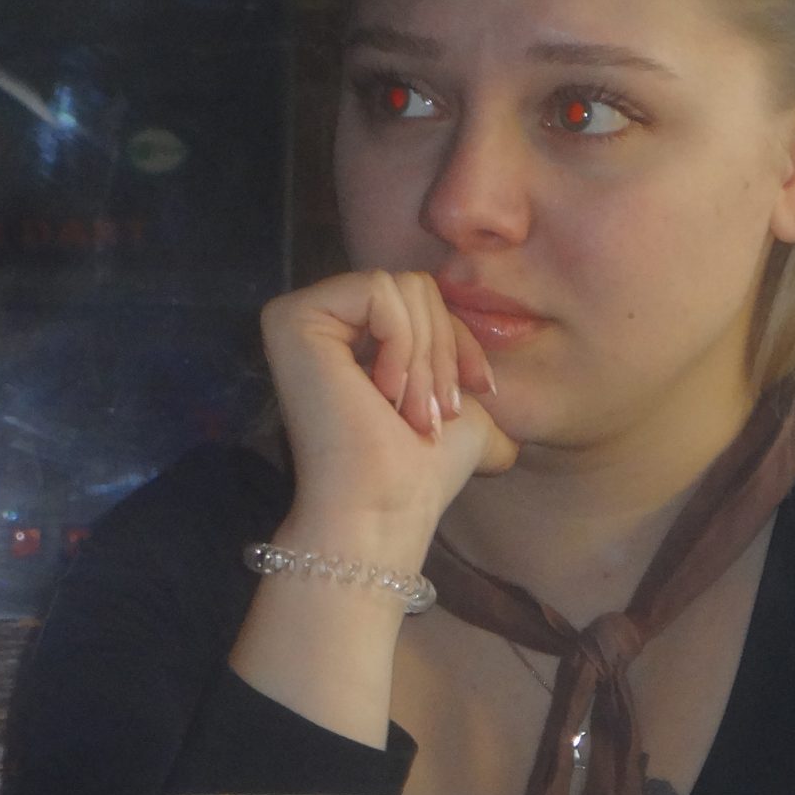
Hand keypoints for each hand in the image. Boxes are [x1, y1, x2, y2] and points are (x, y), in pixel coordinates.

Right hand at [259, 269, 516, 566]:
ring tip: (409, 412)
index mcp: (348, 334)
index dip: (460, 341)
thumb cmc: (420, 469)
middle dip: (442, 352)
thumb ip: (468, 382)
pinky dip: (400, 343)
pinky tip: (382, 393)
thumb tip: (503, 415)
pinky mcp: (290, 318)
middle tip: (430, 415)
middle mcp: (315, 319)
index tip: (478, 392)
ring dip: (423, 358)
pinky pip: (378, 290)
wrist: (385, 508)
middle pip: (415, 286)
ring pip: (402, 287)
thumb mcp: (460, 407)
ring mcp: (296, 316)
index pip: (424, 298)